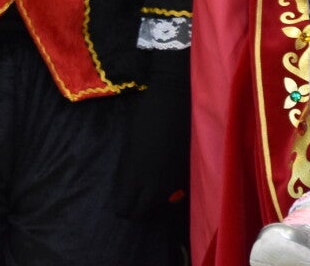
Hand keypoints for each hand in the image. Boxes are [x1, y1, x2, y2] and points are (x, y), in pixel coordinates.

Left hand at [114, 50, 189, 215]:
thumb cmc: (147, 112)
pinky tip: (166, 175)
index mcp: (134, 172)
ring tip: (153, 185)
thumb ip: (129, 166)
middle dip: (137, 208)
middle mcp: (154, 181)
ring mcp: (172, 177)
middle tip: (137, 193)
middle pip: (140, 212)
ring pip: (160, 205)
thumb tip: (129, 181)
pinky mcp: (186, 168)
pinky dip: (169, 190)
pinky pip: (175, 191)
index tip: (124, 195)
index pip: (125, 207)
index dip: (123, 204)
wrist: (175, 95)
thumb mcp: (131, 142)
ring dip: (155, 200)